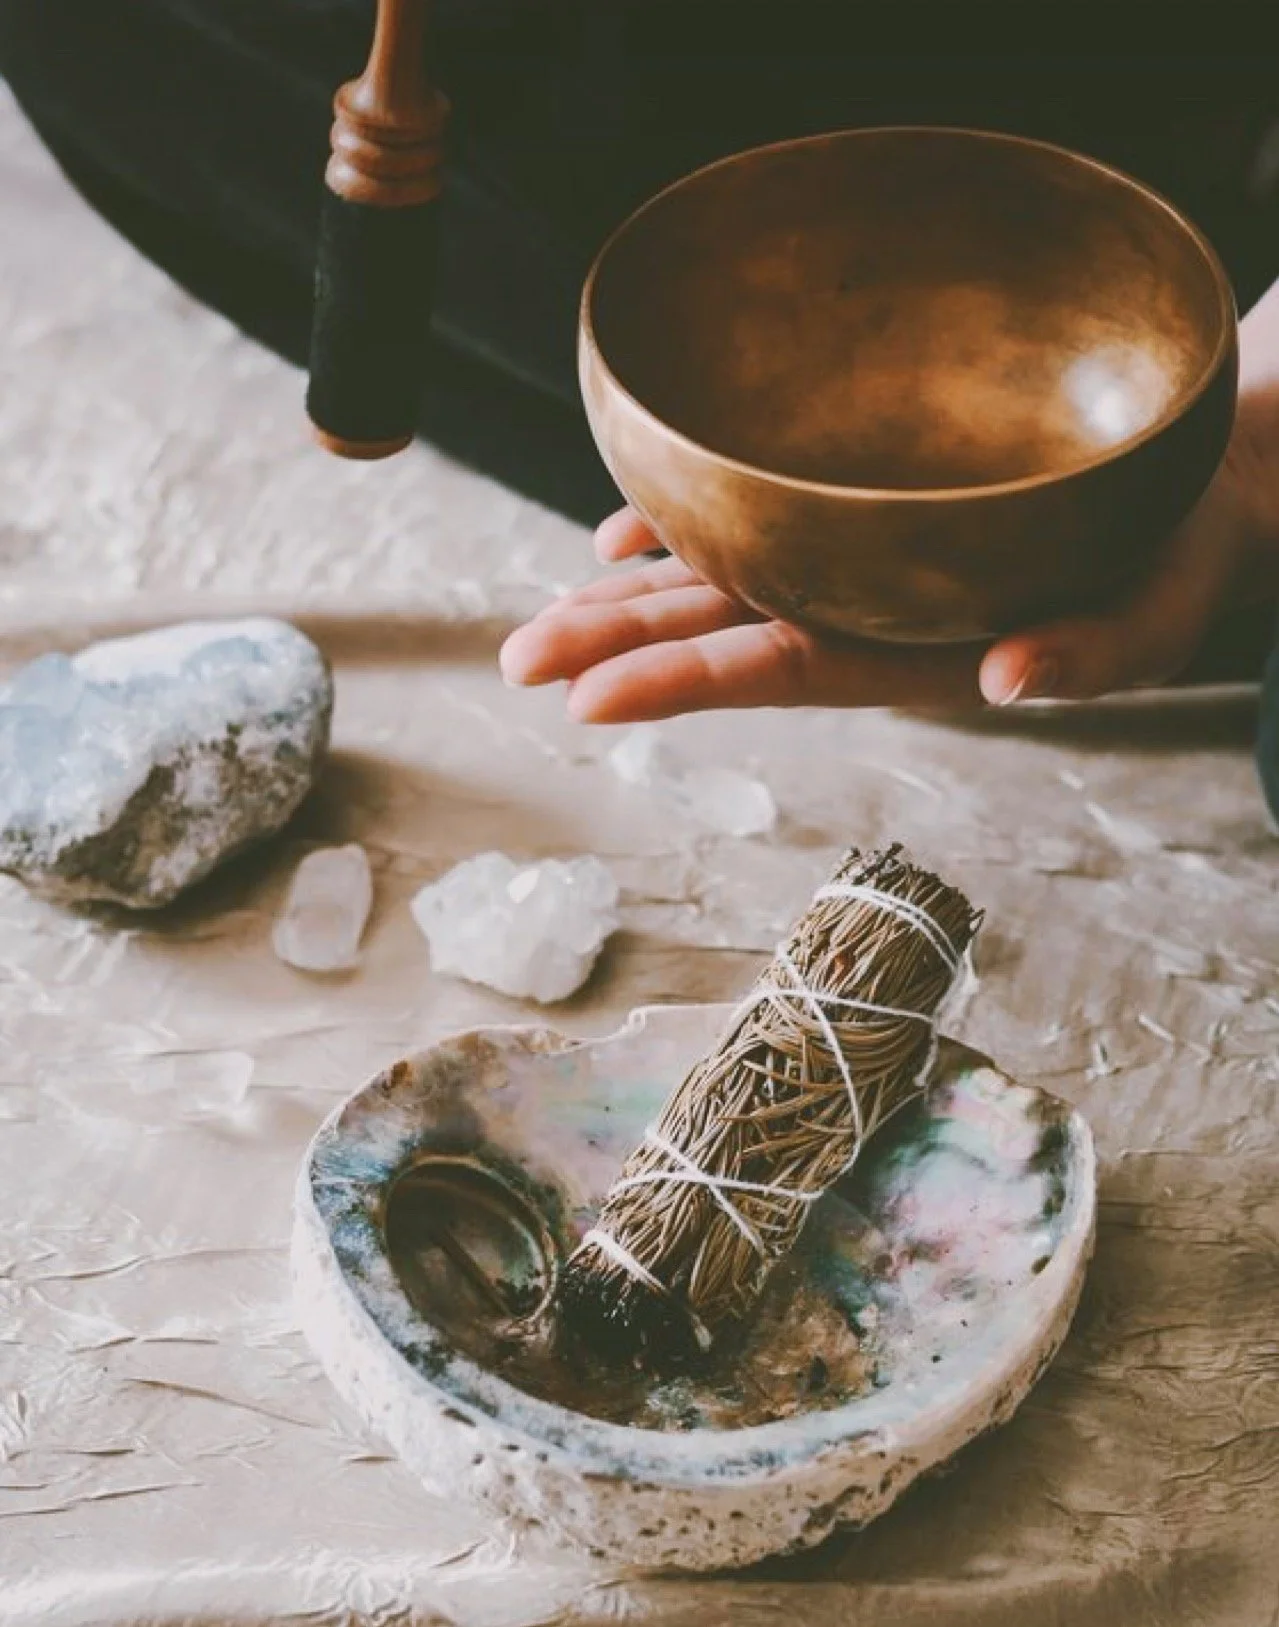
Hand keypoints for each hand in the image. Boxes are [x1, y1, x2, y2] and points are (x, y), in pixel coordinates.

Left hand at [500, 292, 1278, 723]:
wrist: (1179, 501)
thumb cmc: (1169, 564)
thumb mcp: (1149, 618)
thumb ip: (1087, 657)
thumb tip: (1007, 679)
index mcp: (911, 648)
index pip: (778, 670)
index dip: (682, 683)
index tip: (587, 702)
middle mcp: (861, 611)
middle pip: (719, 630)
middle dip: (615, 647)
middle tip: (513, 662)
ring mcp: (851, 564)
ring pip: (718, 581)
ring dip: (626, 597)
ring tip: (541, 617)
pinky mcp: (856, 513)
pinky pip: (753, 525)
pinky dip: (684, 524)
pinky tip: (622, 530)